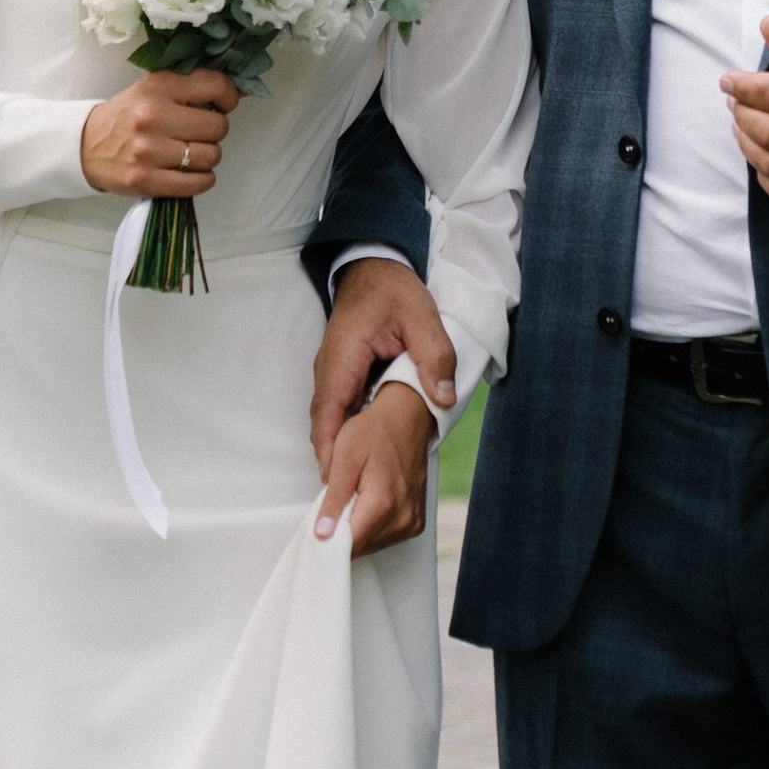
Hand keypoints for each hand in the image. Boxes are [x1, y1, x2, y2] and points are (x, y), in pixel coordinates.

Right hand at [79, 67, 238, 199]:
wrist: (85, 146)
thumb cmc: (127, 116)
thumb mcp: (154, 90)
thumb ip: (193, 88)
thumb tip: (243, 90)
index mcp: (156, 86)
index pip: (215, 86)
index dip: (229, 96)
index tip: (223, 104)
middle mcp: (152, 116)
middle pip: (218, 127)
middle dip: (215, 131)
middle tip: (199, 132)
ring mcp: (148, 151)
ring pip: (211, 156)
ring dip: (208, 157)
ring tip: (190, 152)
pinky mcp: (145, 181)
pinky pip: (198, 183)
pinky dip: (202, 179)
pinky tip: (189, 172)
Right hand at [310, 257, 456, 474]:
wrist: (375, 270)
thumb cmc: (393, 290)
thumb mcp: (421, 316)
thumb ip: (433, 355)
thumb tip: (443, 397)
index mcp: (343, 357)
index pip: (330, 409)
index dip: (331, 445)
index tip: (334, 478)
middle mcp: (330, 370)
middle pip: (325, 424)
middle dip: (332, 460)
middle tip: (347, 498)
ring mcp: (333, 376)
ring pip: (331, 422)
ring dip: (339, 452)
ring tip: (356, 487)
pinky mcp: (342, 379)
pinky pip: (341, 414)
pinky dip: (348, 437)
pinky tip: (366, 457)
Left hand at [316, 381, 437, 555]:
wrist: (407, 418)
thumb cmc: (375, 431)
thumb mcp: (345, 457)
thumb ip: (334, 498)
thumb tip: (323, 533)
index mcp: (382, 503)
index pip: (348, 544)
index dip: (329, 539)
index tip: (318, 528)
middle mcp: (402, 518)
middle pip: (360, 547)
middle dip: (341, 533)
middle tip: (334, 508)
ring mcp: (412, 522)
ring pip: (373, 545)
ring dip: (357, 530)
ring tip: (353, 501)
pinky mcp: (416, 522)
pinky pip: (387, 537)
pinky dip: (372, 527)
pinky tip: (368, 505)